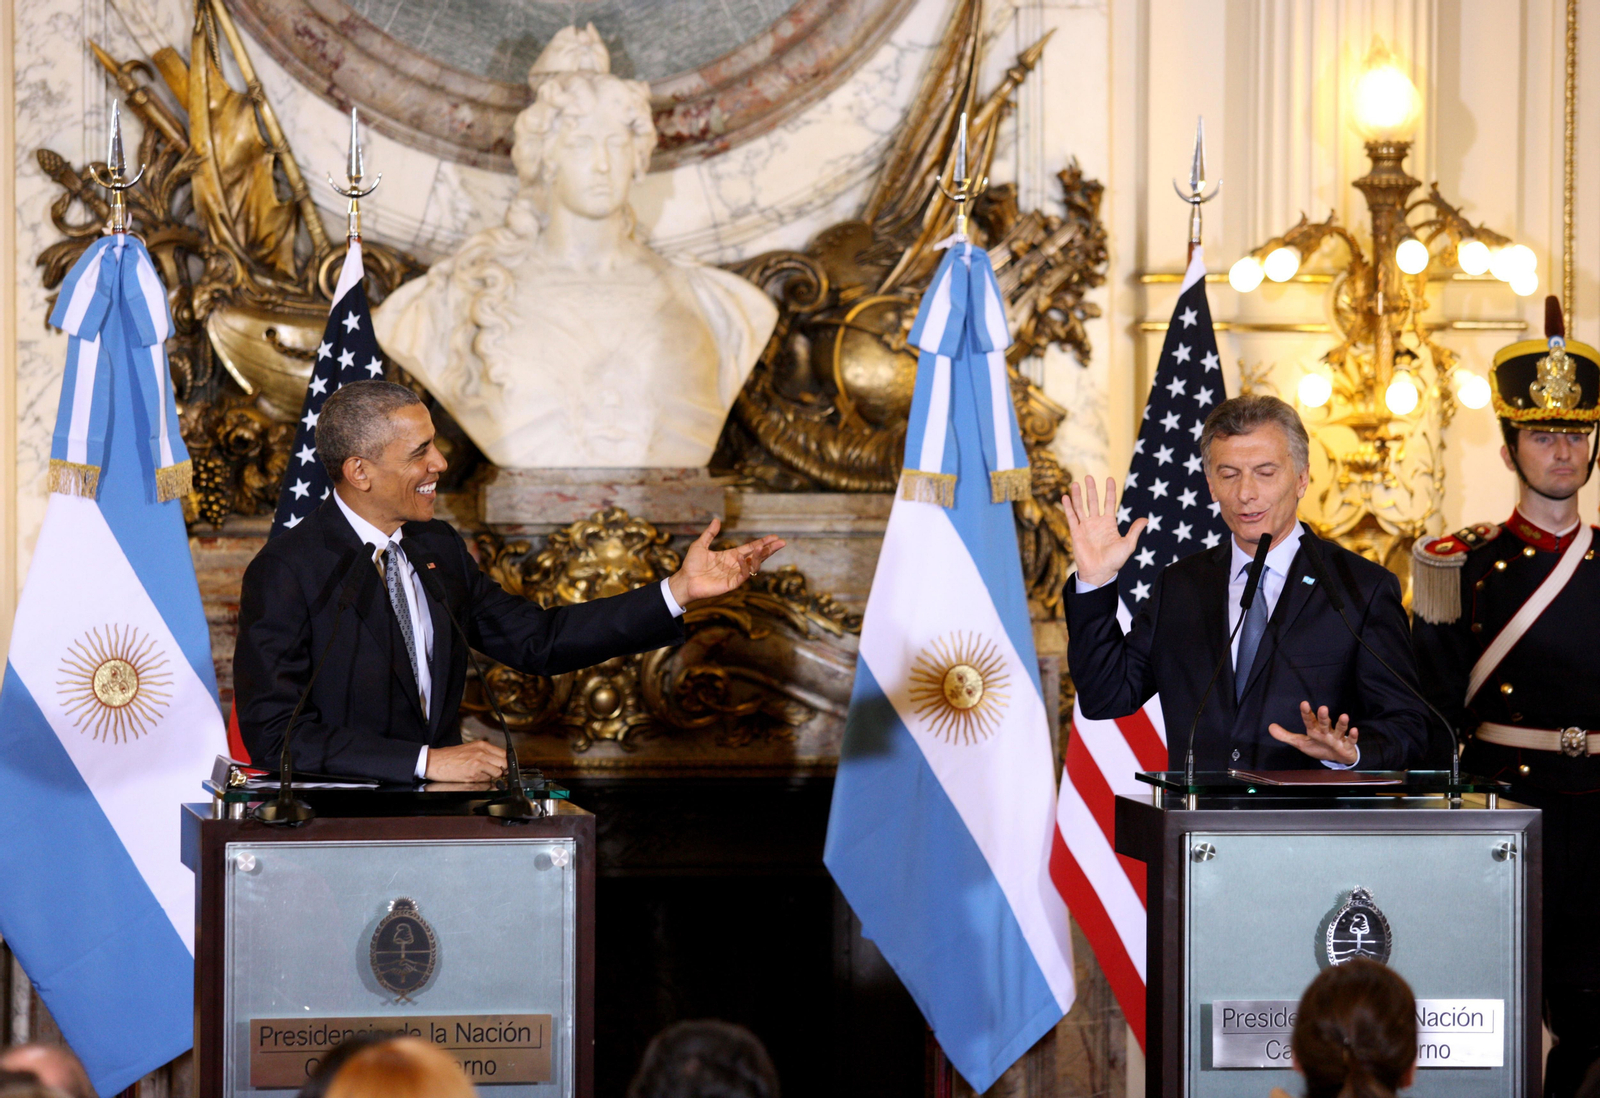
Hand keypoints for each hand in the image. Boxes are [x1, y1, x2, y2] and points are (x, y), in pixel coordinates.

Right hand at [425, 740, 506, 781]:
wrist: (435, 761)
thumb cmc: (450, 756)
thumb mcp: (470, 748)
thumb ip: (484, 753)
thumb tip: (497, 761)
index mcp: (482, 745)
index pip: (504, 753)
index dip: (506, 762)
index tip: (505, 767)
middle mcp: (482, 752)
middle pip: (504, 763)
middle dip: (502, 770)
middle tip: (495, 772)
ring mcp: (478, 763)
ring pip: (498, 773)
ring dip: (492, 776)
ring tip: (482, 774)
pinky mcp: (473, 773)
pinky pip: (487, 780)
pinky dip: (483, 781)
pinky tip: (474, 777)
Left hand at [666, 518, 785, 605]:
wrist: (684, 580)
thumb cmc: (691, 565)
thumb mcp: (700, 545)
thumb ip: (710, 534)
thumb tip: (716, 519)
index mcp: (731, 555)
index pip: (751, 548)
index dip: (763, 542)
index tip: (774, 537)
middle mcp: (736, 565)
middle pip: (757, 556)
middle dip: (769, 550)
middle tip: (781, 542)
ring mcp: (735, 575)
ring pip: (753, 566)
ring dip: (758, 557)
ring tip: (761, 547)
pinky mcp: (731, 584)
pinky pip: (742, 575)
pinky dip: (744, 566)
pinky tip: (742, 557)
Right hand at [1061, 475, 1146, 586]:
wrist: (1100, 573)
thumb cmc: (1115, 561)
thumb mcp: (1128, 545)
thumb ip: (1135, 531)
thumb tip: (1146, 519)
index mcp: (1109, 523)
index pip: (1109, 503)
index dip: (1109, 491)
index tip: (1109, 479)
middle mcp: (1096, 522)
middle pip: (1092, 501)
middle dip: (1091, 489)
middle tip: (1089, 476)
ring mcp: (1085, 527)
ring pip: (1080, 507)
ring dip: (1077, 495)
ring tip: (1075, 483)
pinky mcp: (1076, 533)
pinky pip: (1071, 517)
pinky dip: (1068, 507)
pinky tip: (1065, 497)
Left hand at [1268, 702, 1359, 764]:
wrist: (1337, 757)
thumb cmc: (1319, 746)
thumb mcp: (1301, 742)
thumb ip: (1286, 736)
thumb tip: (1270, 727)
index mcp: (1315, 730)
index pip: (1309, 720)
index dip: (1306, 713)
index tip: (1304, 703)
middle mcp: (1326, 731)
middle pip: (1325, 723)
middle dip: (1324, 717)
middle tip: (1323, 708)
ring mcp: (1337, 738)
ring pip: (1340, 729)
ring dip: (1342, 723)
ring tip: (1344, 716)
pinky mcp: (1347, 745)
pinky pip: (1351, 741)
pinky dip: (1353, 736)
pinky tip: (1354, 730)